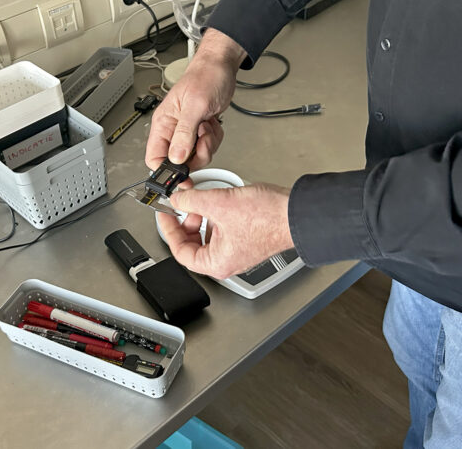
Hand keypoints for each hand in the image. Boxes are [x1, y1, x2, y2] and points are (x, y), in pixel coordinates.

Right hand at [145, 29, 245, 170]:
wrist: (221, 67)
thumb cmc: (205, 77)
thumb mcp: (195, 106)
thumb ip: (184, 133)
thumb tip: (176, 158)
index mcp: (163, 123)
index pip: (154, 157)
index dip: (166, 171)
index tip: (181, 176)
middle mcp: (173, 130)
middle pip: (178, 162)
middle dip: (195, 155)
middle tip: (203, 140)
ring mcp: (187, 132)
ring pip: (195, 157)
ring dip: (207, 146)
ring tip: (208, 126)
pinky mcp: (200, 132)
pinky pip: (207, 148)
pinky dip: (214, 139)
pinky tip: (212, 124)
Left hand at [157, 184, 296, 278]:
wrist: (297, 212)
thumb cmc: (268, 218)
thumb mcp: (219, 204)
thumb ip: (191, 201)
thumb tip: (176, 198)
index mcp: (216, 263)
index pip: (180, 252)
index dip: (169, 230)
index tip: (165, 214)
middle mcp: (226, 261)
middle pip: (192, 245)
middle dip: (187, 223)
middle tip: (185, 205)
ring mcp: (237, 251)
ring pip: (207, 236)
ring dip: (202, 218)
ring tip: (205, 201)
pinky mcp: (246, 239)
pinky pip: (221, 230)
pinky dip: (216, 216)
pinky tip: (221, 203)